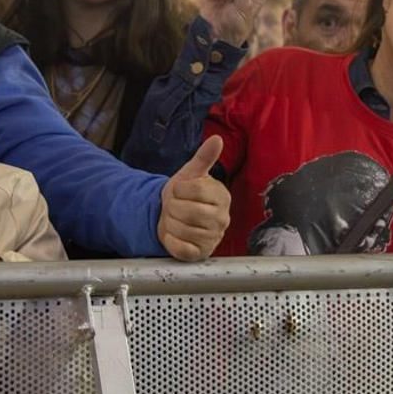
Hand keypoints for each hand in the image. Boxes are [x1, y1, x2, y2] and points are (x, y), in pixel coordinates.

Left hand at [158, 135, 229, 261]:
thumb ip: (203, 158)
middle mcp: (222, 219)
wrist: (171, 218)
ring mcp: (213, 238)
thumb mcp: (190, 175)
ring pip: (181, 229)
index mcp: (222, 197)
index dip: (180, 190)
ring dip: (170, 223)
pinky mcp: (200, 254)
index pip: (196, 190)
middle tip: (176, 207)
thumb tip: (217, 139)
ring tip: (176, 220)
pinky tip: (174, 235)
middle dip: (173, 208)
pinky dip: (170, 241)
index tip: (180, 191)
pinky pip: (179, 248)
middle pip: (188, 211)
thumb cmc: (184, 196)